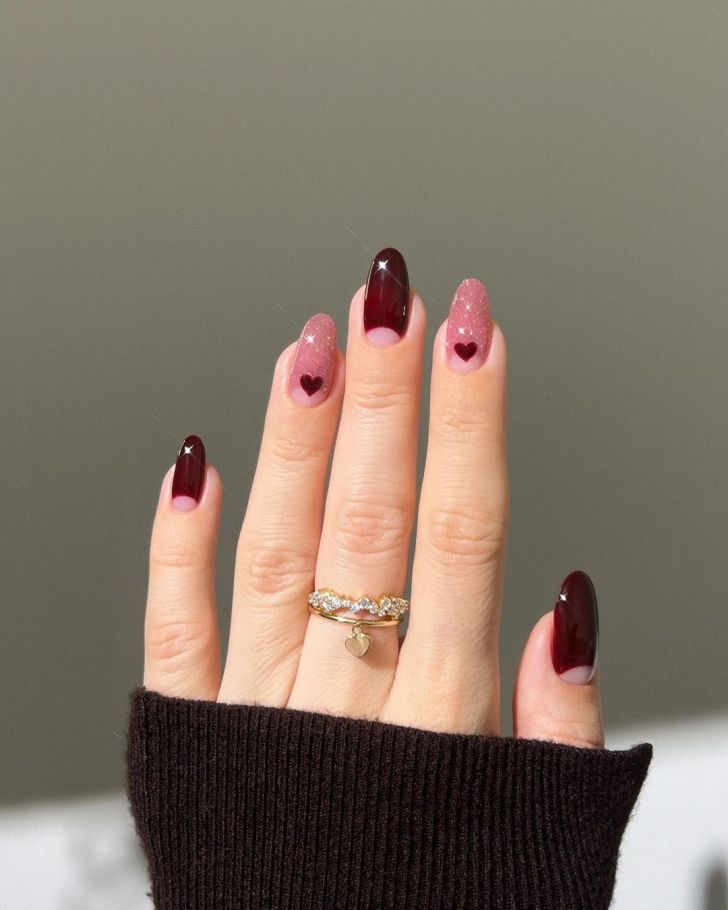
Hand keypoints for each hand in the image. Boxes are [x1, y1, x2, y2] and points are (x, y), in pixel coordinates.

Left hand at [142, 249, 602, 749]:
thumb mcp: (540, 845)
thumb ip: (559, 730)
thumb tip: (570, 606)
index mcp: (440, 727)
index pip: (463, 536)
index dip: (468, 423)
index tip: (472, 329)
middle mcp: (344, 709)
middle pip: (371, 522)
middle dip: (385, 399)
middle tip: (390, 293)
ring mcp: (257, 719)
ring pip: (278, 554)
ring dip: (295, 443)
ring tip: (311, 342)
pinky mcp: (189, 741)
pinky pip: (173, 633)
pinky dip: (176, 548)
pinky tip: (191, 463)